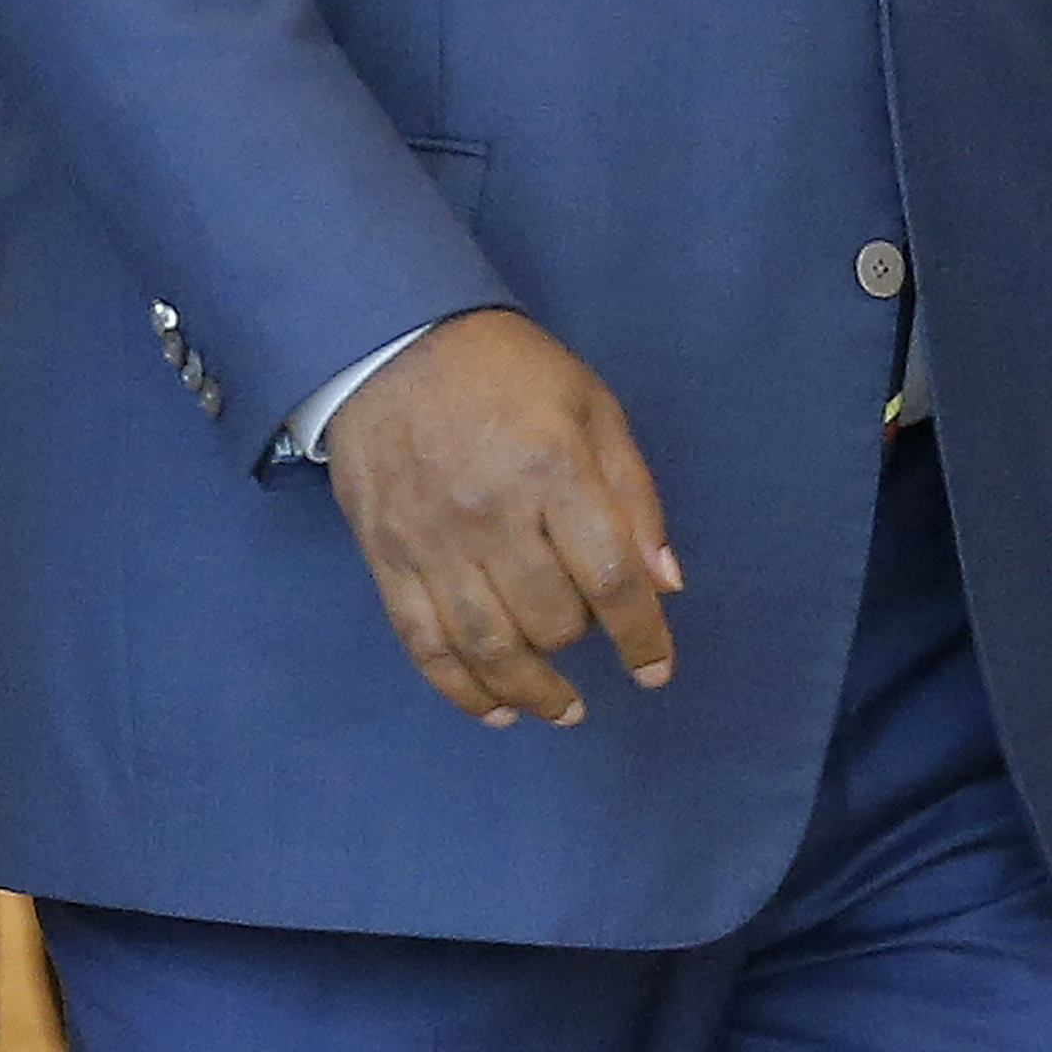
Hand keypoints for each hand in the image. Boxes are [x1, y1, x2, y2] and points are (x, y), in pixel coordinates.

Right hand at [320, 309, 680, 729]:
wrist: (391, 340)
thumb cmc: (508, 371)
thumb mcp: (592, 406)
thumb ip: (633, 495)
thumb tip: (665, 584)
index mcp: (552, 470)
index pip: (609, 578)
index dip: (641, 636)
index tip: (655, 668)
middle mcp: (492, 516)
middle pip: (551, 619)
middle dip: (583, 642)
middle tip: (591, 634)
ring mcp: (433, 543)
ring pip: (488, 646)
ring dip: (531, 692)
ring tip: (561, 709)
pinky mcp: (387, 558)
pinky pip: (424, 643)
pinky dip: (460, 689)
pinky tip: (495, 710)